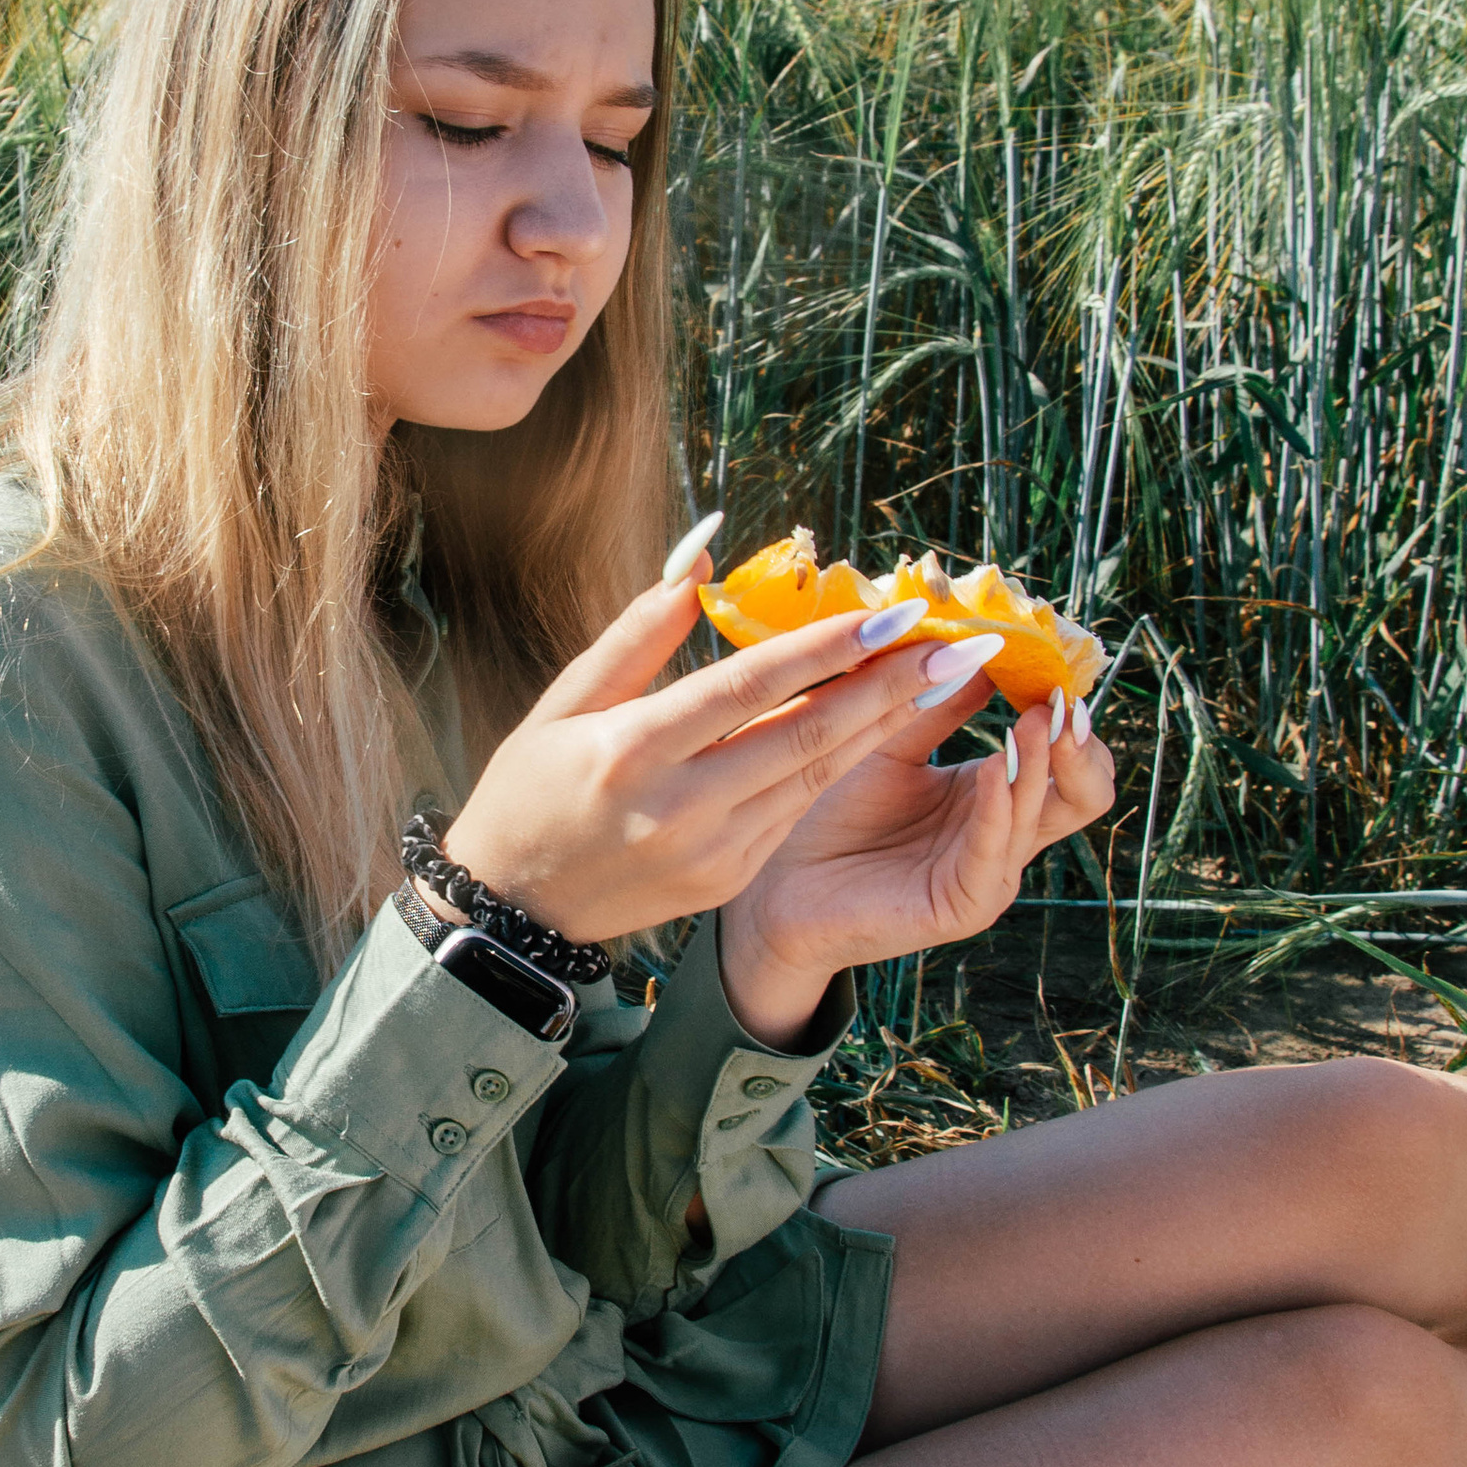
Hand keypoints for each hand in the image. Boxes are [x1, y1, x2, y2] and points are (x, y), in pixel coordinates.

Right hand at [442, 572, 994, 952]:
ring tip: (936, 679)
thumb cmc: (529, 789)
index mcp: (633, 749)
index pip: (749, 686)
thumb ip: (637, 633)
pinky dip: (839, 764)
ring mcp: (711, 851)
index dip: (826, 648)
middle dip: (886, 686)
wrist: (514, 911)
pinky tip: (879, 726)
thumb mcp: (564, 702)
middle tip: (952, 645)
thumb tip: (700, 556)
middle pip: (804, 734)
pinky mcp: (729, 879)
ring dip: (880, 724)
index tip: (889, 613)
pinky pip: (795, 809)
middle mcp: (680, 805)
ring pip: (814, 775)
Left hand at [719, 681, 1115, 1042]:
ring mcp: (988, 872)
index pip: (1064, 756)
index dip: (1066, 715)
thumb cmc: (829, 811)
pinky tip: (991, 771)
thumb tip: (981, 640)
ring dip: (1040, 765)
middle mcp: (1003, 834)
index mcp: (993, 794)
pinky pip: (995, 857)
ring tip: (1032, 721)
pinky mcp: (961, 904)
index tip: (1054, 667)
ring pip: (1045, 817)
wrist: (778, 884)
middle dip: (1077, 744)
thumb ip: (937, 703)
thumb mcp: (890, 743)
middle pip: (1083, 791)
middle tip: (1062, 700)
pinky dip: (999, 810)